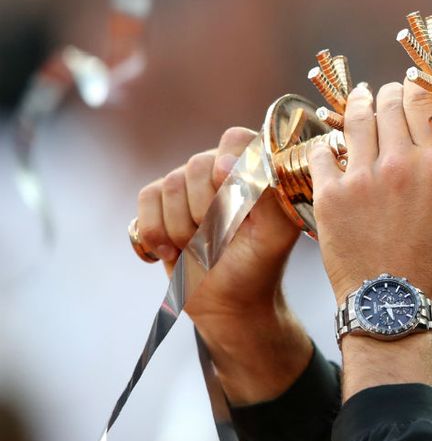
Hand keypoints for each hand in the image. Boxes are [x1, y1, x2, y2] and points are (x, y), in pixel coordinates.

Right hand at [134, 126, 310, 402]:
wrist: (229, 301)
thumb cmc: (258, 264)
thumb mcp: (276, 232)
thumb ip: (265, 192)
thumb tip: (224, 164)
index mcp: (255, 170)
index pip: (236, 140)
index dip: (228, 162)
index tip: (230, 191)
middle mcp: (220, 169)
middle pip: (198, 164)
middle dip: (208, 210)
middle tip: (222, 239)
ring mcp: (188, 185)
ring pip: (170, 185)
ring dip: (185, 227)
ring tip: (203, 248)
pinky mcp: (159, 204)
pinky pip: (146, 200)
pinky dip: (156, 232)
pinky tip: (174, 253)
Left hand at [308, 79, 431, 304]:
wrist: (390, 302)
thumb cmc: (429, 262)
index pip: (423, 102)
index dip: (417, 87)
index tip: (413, 88)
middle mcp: (400, 164)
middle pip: (389, 103)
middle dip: (388, 94)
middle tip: (385, 95)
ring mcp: (361, 177)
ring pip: (355, 119)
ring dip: (357, 103)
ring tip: (358, 98)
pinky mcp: (329, 194)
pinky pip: (323, 152)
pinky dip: (329, 144)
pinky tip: (333, 144)